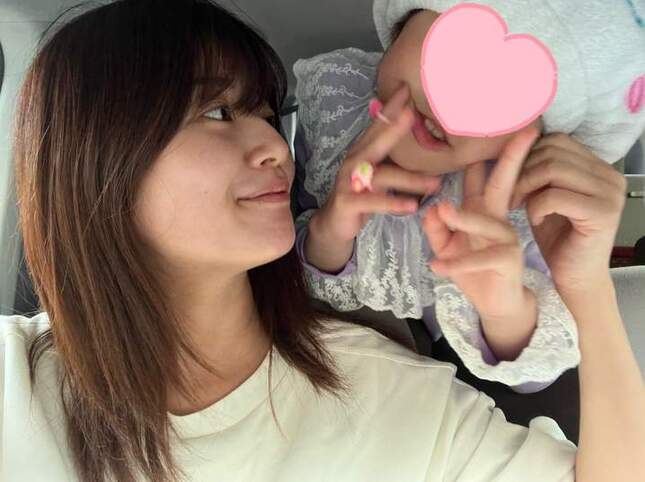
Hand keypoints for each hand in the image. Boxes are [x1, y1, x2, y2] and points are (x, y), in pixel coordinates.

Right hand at [314, 84, 440, 242]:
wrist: (334, 221)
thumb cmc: (360, 194)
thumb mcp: (375, 169)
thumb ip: (389, 152)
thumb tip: (412, 129)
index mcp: (363, 150)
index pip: (378, 124)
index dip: (391, 106)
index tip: (408, 87)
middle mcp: (355, 161)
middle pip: (376, 142)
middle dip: (394, 127)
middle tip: (413, 114)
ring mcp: (350, 182)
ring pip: (383, 176)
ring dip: (410, 179)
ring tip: (436, 184)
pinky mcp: (349, 202)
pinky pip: (374, 202)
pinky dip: (393, 204)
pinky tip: (411, 206)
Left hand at [423, 128, 540, 359]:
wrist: (493, 304)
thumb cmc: (471, 270)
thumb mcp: (446, 247)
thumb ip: (436, 228)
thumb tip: (432, 209)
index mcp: (482, 210)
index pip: (482, 177)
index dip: (482, 153)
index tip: (484, 123)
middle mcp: (498, 219)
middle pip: (504, 183)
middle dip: (512, 157)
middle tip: (525, 132)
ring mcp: (506, 238)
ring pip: (487, 222)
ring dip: (464, 218)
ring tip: (442, 213)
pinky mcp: (507, 261)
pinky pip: (481, 258)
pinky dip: (458, 262)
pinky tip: (436, 266)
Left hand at [510, 133, 626, 295]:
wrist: (574, 277)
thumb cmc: (557, 237)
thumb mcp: (545, 194)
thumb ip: (540, 170)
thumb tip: (516, 141)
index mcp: (598, 166)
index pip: (556, 140)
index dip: (527, 156)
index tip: (513, 181)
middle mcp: (609, 175)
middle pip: (552, 151)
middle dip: (523, 172)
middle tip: (511, 197)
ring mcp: (610, 193)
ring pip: (552, 169)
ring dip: (525, 187)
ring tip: (518, 207)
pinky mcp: (603, 214)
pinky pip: (555, 196)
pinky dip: (536, 207)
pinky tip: (535, 221)